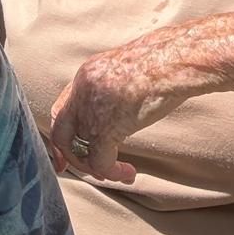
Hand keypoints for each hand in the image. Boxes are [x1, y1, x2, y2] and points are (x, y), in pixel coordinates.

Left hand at [47, 32, 193, 184]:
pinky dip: (112, 173)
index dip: (65, 130)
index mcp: (88, 73)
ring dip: (95, 167)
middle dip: (65, 154)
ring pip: (77, 150)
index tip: (68, 147)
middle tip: (76, 169)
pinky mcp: (105, 129)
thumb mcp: (128, 69)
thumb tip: (122, 104)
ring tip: (116, 171)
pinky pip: (99, 162)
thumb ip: (115, 87)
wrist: (173, 61)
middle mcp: (83, 90)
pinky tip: (128, 172)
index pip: (64, 106)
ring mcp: (90, 110)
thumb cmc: (164, 62)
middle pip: (61, 130)